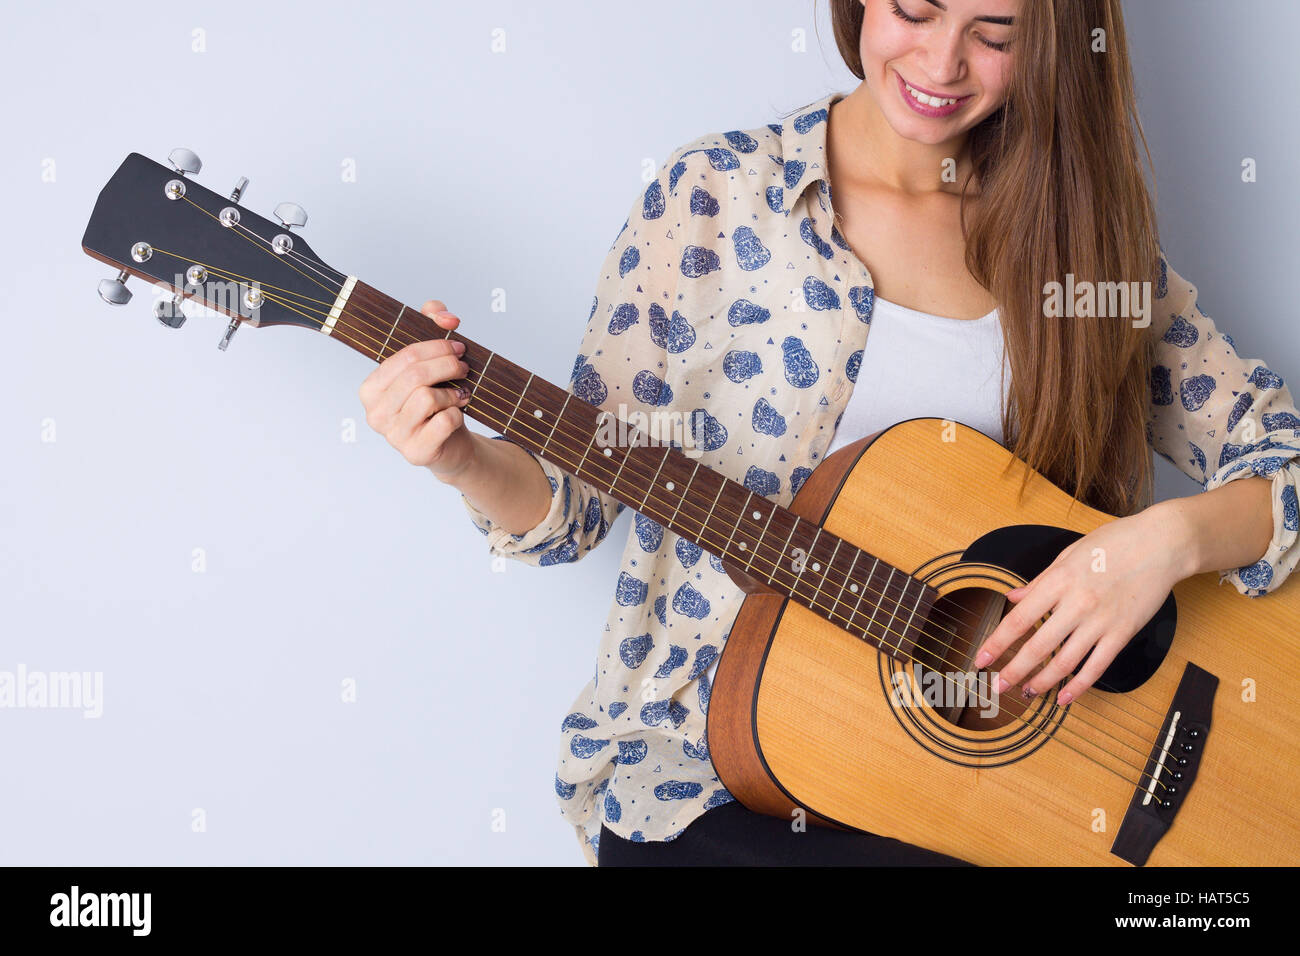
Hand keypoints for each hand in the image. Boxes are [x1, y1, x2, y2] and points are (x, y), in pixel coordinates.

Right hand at [358, 301, 475, 479]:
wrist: (451, 446)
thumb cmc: (437, 404)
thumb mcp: (431, 363)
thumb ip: (432, 325)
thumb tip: (443, 314)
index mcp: (371, 388)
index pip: (404, 357)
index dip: (436, 346)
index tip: (458, 346)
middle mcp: (375, 414)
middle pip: (416, 375)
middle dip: (447, 365)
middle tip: (464, 366)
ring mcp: (394, 436)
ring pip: (427, 398)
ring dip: (452, 393)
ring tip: (460, 394)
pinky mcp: (416, 453)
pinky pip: (442, 422)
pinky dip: (456, 414)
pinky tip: (457, 414)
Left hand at [972, 503, 1193, 706]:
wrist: (1161, 544)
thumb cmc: (1113, 543)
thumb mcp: (1068, 554)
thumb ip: (1040, 581)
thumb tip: (1013, 596)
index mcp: (1058, 581)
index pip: (1019, 619)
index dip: (996, 643)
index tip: (980, 660)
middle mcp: (1077, 604)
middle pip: (1038, 646)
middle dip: (1014, 670)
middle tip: (998, 686)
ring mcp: (1101, 621)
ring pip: (1065, 661)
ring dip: (1043, 681)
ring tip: (1028, 692)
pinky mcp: (1123, 633)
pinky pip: (1097, 666)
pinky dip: (1079, 685)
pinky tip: (1065, 697)